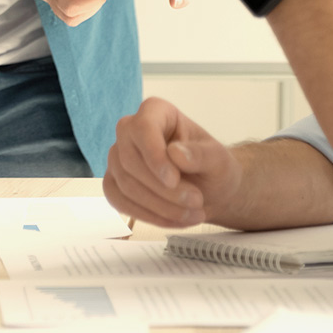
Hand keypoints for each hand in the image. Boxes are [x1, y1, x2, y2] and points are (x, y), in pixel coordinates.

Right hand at [103, 97, 243, 227]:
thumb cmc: (213, 168)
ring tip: (193, 215)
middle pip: (130, 160)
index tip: (174, 180)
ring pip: (125, 184)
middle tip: (196, 203)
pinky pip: (118, 201)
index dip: (154, 155)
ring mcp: (118, 157)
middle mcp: (130, 130)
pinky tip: (173, 220)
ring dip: (159, 207)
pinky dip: (147, 215)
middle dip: (163, 190)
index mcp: (156, 112)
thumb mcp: (219, 160)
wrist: (209, 191)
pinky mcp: (114, 182)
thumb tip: (175, 153)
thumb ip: (202, 154)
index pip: (142, 127)